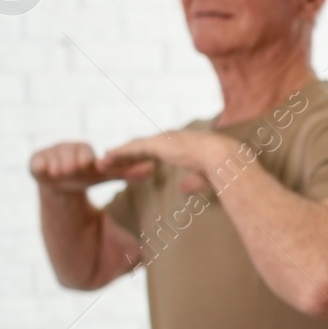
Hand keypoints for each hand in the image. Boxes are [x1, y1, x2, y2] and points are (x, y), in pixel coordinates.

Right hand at [30, 141, 136, 194]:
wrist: (59, 182)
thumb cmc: (86, 175)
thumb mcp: (105, 175)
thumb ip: (126, 172)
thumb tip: (151, 169)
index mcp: (85, 151)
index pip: (86, 153)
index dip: (86, 158)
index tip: (89, 164)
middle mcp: (68, 149)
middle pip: (69, 154)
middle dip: (71, 162)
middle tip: (72, 169)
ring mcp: (51, 153)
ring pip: (54, 158)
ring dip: (56, 166)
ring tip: (59, 173)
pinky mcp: (36, 160)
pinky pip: (36, 161)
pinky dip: (39, 165)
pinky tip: (42, 169)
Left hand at [98, 130, 241, 194]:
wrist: (224, 159)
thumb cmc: (222, 170)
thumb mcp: (205, 177)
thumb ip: (193, 181)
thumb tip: (183, 189)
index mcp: (184, 145)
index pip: (159, 149)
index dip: (145, 156)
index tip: (134, 163)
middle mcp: (173, 138)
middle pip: (144, 146)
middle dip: (128, 154)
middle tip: (112, 162)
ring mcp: (165, 139)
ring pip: (135, 147)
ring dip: (119, 155)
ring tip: (103, 161)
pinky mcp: (158, 144)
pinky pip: (133, 149)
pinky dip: (119, 153)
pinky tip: (106, 157)